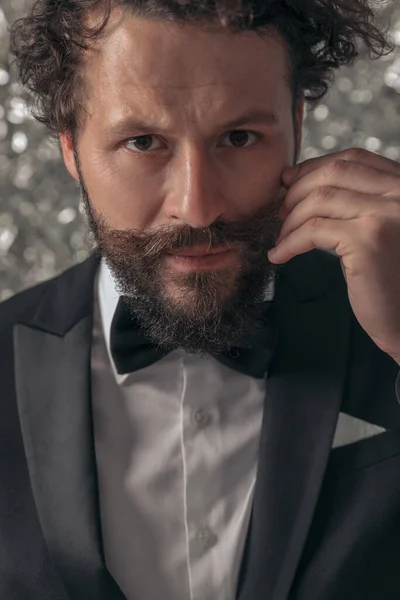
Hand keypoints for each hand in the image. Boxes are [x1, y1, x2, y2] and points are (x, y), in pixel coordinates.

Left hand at [268, 148, 399, 364]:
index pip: (352, 159)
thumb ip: (356, 202)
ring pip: (319, 200)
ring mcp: (386, 214)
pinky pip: (313, 230)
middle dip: (297, 190)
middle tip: (279, 212)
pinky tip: (279, 255)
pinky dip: (289, 242)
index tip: (288, 181)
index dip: (314, 167)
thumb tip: (297, 181)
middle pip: (333, 173)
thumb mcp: (377, 228)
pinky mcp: (368, 240)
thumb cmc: (389, 278)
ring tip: (280, 237)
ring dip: (290, 219)